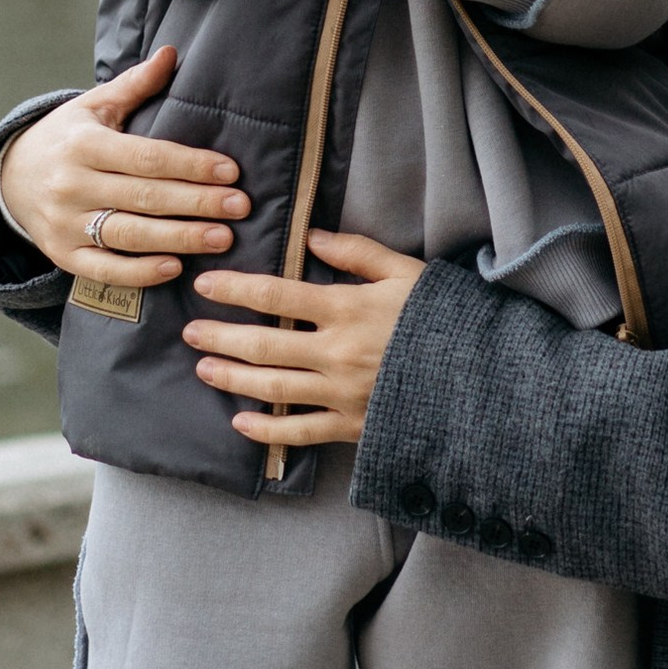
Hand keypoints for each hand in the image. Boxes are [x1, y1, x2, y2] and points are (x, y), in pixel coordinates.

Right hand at [0, 51, 249, 290]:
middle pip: (144, 197)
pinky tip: (174, 268)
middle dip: (197, 203)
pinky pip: (103, 269)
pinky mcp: (62, 255)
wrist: (9, 176)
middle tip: (240, 207)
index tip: (230, 171)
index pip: (147, 156)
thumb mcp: (94, 105)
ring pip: (128, 235)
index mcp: (85, 144)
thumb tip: (171, 53)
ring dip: (178, 239)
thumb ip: (135, 84)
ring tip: (221, 238)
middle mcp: (73, 185)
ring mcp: (65, 223)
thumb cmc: (67, 137)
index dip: (191, 164)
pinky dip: (138, 273)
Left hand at [186, 230, 426, 447]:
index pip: (277, 295)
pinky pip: (300, 431)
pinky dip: (267, 429)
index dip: (235, 289)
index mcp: (348, 308)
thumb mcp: (406, 272)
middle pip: (264, 344)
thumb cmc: (442, 317)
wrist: (478, 375)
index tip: (205, 285)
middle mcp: (337, 351)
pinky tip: (241, 423)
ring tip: (203, 369)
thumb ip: (357, 253)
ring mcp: (342, 392)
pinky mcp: (352, 425)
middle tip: (190, 332)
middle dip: (221, 337)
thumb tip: (311, 237)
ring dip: (232, 378)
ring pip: (273, 387)